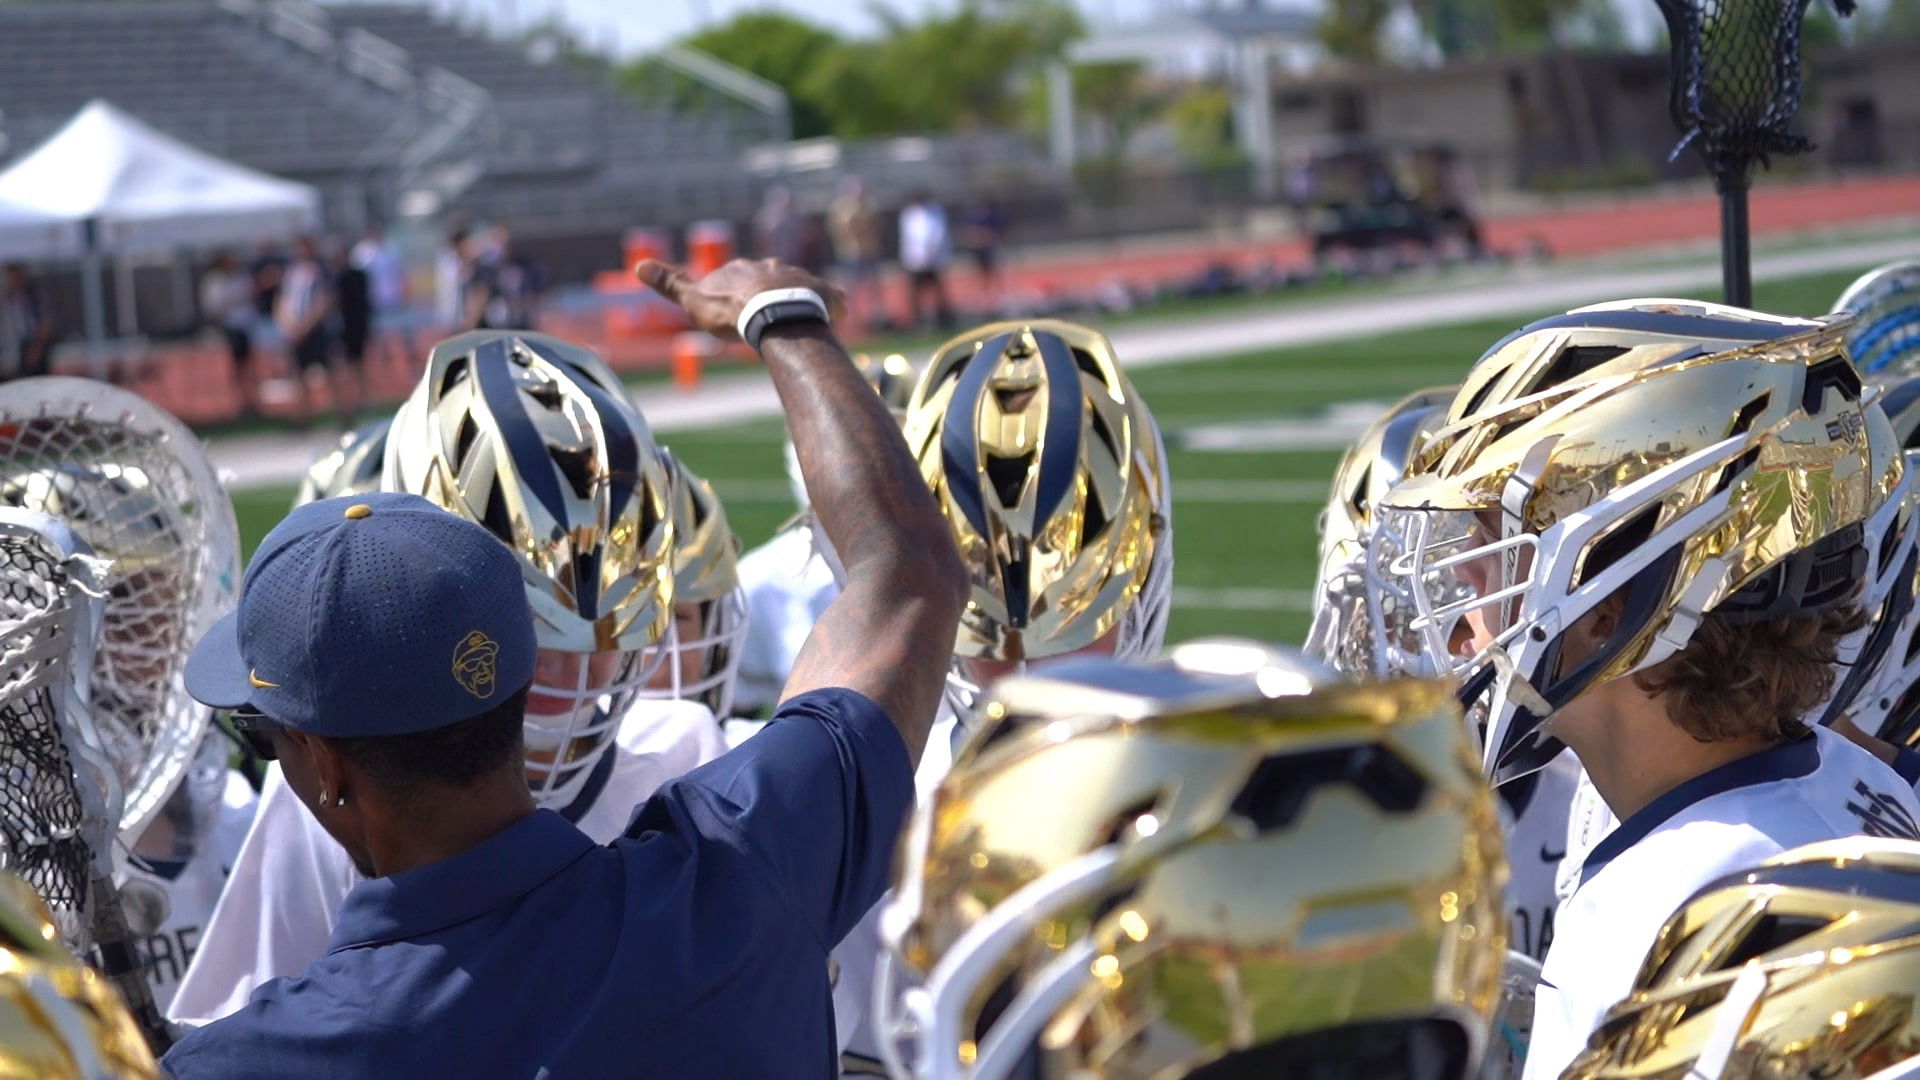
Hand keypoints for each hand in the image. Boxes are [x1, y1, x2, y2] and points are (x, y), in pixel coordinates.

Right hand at [634, 258, 845, 341]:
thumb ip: (670, 283)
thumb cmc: (731, 311)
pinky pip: (833, 298)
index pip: (735, 279)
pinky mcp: (825, 292)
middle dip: (766, 296)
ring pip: (799, 287)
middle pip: (767, 280)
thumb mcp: (694, 301)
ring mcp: (798, 277)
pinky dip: (834, 306)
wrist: (772, 315)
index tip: (735, 312)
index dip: (734, 296)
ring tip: (798, 324)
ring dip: (799, 301)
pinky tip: (839, 317)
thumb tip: (638, 266)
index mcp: (741, 269)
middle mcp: (771, 266)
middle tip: (764, 321)